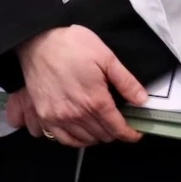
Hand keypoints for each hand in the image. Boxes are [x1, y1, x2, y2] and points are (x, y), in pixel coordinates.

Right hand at [12, 25, 145, 146]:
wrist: (37, 41)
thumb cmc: (72, 45)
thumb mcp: (106, 56)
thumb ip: (126, 81)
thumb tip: (142, 100)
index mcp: (96, 101)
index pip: (118, 129)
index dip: (130, 134)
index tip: (135, 133)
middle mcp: (78, 114)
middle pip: (103, 135)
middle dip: (115, 132)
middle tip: (118, 123)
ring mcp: (59, 117)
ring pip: (85, 140)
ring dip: (97, 136)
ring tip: (101, 126)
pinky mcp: (45, 116)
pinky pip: (64, 139)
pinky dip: (76, 140)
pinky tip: (81, 132)